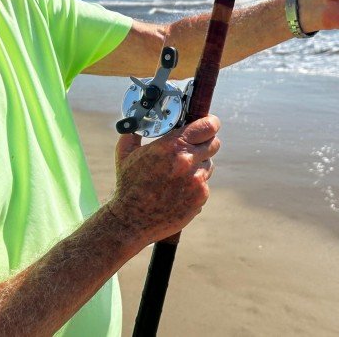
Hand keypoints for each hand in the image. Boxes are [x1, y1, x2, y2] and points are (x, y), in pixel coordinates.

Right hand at [107, 115, 220, 243]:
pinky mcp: (200, 197)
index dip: (211, 123)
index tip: (210, 124)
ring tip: (180, 174)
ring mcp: (197, 180)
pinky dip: (196, 185)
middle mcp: (188, 161)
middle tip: (195, 147)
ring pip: (209, 165)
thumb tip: (138, 119)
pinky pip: (205, 184)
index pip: (208, 127)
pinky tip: (179, 190)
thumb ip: (134, 132)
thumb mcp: (125, 153)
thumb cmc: (128, 185)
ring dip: (199, 165)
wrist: (132, 220)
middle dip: (205, 143)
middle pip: (214, 144)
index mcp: (173, 146)